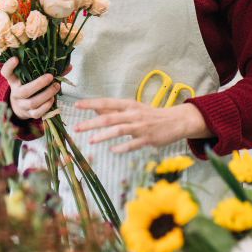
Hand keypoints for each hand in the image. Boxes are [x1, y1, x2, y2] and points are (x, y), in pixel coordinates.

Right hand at [1, 57, 71, 120]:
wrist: (20, 105)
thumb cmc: (29, 85)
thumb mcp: (32, 77)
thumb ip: (48, 70)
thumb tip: (69, 66)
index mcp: (14, 80)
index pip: (6, 72)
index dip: (9, 66)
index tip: (16, 58)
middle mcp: (15, 93)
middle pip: (24, 91)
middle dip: (38, 84)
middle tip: (50, 77)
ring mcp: (21, 105)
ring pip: (32, 103)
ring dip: (46, 95)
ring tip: (56, 87)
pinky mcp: (28, 114)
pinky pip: (37, 113)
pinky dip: (46, 106)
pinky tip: (52, 99)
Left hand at [72, 98, 212, 153]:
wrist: (175, 121)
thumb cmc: (150, 114)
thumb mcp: (132, 108)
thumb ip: (114, 109)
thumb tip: (95, 107)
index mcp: (129, 104)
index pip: (106, 102)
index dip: (91, 103)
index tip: (76, 104)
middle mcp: (133, 114)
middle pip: (109, 117)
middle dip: (91, 122)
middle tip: (76, 127)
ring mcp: (140, 127)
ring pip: (119, 130)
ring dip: (103, 135)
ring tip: (90, 140)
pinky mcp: (147, 139)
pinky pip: (132, 144)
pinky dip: (121, 147)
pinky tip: (111, 149)